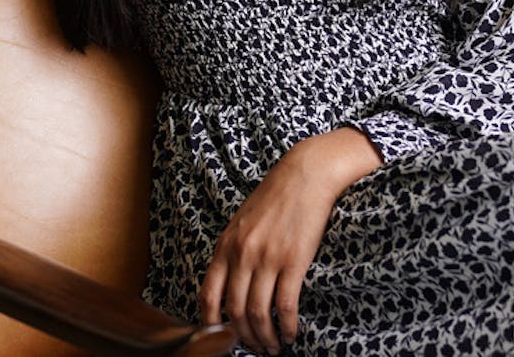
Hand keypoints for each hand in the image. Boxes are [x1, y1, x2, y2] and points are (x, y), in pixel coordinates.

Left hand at [198, 128, 381, 353]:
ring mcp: (266, 259)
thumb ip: (233, 251)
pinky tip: (290, 333)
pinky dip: (286, 326)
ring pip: (258, 313)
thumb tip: (229, 283)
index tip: (220, 339)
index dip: (211, 324)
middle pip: (234, 311)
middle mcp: (242, 255)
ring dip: (265, 337)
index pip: (208, 295)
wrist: (304, 175)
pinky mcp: (293, 261)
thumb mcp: (242, 222)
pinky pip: (285, 305)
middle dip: (242, 337)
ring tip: (272, 347)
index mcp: (226, 246)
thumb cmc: (275, 197)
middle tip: (254, 347)